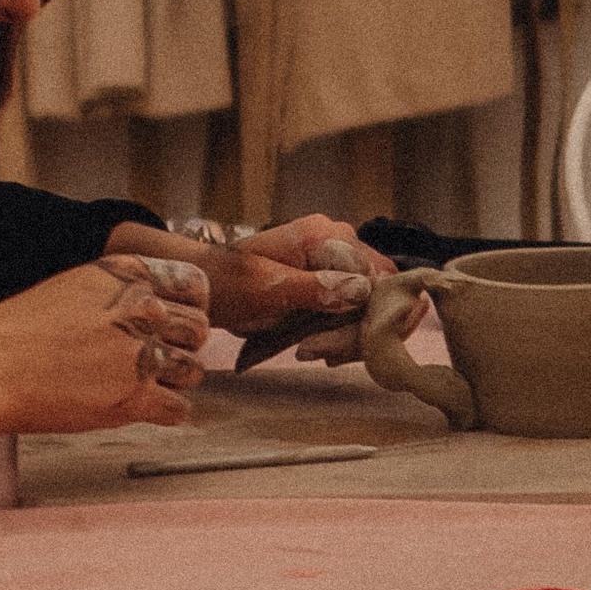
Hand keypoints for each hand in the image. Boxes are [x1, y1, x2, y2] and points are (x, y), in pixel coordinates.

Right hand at [0, 252, 210, 433]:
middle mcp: (140, 309)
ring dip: (174, 380)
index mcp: (125, 275)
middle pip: (199, 329)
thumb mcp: (72, 287)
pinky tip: (135, 404)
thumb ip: (119, 293)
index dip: (189, 306)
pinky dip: (163, 411)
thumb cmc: (19, 331)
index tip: (176, 320)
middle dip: (183, 345)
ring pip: (194, 370)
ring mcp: (141, 354)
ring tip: (139, 381)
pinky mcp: (136, 398)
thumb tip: (154, 309)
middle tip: (154, 356)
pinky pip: (179, 409)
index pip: (194, 285)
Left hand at [214, 215, 402, 362]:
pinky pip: (360, 314)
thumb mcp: (267, 288)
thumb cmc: (228, 282)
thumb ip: (315, 288)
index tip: (334, 345)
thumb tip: (362, 290)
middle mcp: (340, 244)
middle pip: (382, 295)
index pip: (378, 277)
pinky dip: (346, 337)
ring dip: (351, 339)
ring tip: (313, 350)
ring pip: (375, 309)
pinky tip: (319, 348)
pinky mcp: (335, 284)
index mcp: (325, 235)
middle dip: (358, 333)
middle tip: (320, 354)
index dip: (368, 317)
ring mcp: (340, 264)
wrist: (208, 287)